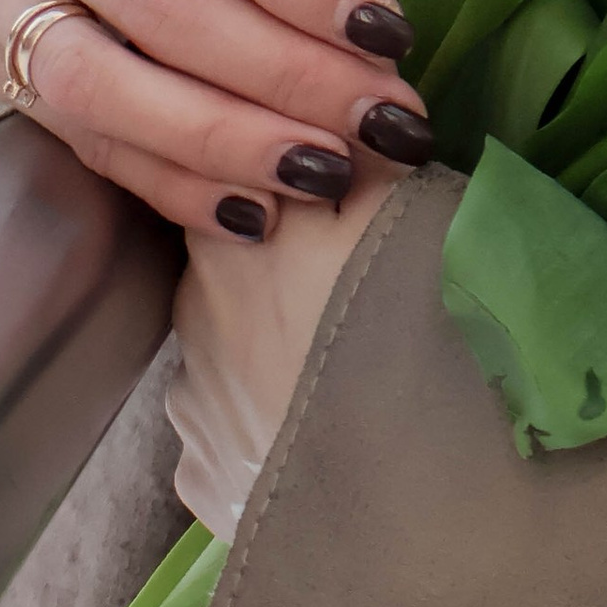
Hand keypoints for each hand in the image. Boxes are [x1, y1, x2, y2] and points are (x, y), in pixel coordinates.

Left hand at [167, 163, 401, 536]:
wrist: (403, 503)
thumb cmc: (417, 329)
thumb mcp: (410, 205)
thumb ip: (364, 147)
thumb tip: (351, 103)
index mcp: (231, 227)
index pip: (233, 166)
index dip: (284, 170)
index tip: (333, 185)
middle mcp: (191, 307)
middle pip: (229, 255)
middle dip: (278, 258)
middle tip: (351, 274)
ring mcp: (189, 399)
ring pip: (226, 344)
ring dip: (268, 342)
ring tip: (339, 362)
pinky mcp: (198, 477)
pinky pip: (227, 426)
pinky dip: (263, 419)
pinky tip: (315, 427)